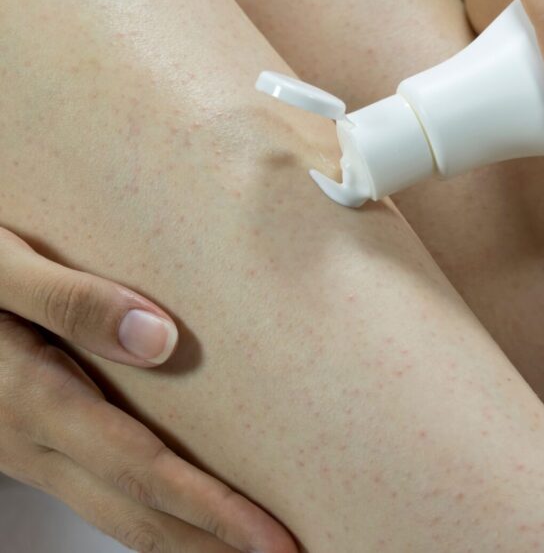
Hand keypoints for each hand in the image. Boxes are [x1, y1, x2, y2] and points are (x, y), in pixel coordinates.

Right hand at [0, 227, 295, 552]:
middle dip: (213, 545)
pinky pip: (102, 494)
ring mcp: (29, 451)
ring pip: (117, 514)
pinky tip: (194, 518)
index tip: (268, 536)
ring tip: (252, 549)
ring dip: (187, 541)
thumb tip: (159, 337)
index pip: (141, 469)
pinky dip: (155, 517)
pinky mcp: (36, 444)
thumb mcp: (2, 267)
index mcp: (33, 397)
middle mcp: (30, 440)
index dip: (209, 509)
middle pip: (135, 513)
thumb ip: (71, 300)